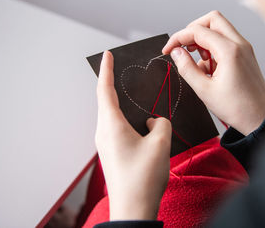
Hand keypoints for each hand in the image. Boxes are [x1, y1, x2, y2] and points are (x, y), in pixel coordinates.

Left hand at [95, 51, 171, 219]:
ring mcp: (106, 144)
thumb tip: (153, 122)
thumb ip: (160, 124)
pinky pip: (118, 129)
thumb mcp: (160, 144)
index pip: (105, 90)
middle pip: (108, 102)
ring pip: (115, 117)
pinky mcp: (112, 153)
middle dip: (117, 87)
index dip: (107, 70)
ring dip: (126, 107)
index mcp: (111, 125)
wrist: (132, 210)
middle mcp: (104, 132)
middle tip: (127, 73)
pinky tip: (143, 124)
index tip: (107, 54)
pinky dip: (129, 121)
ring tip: (140, 99)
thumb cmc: (143, 177)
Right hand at [162, 11, 264, 134]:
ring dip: (203, 39)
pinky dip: (212, 48)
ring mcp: (244, 48)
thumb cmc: (236, 108)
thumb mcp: (204, 90)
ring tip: (197, 61)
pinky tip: (209, 68)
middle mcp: (239, 44)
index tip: (168, 50)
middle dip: (193, 30)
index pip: (198, 31)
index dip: (178, 38)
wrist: (260, 118)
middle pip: (212, 19)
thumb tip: (176, 52)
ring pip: (219, 28)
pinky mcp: (245, 54)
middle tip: (183, 47)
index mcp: (229, 51)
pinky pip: (225, 41)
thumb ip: (186, 68)